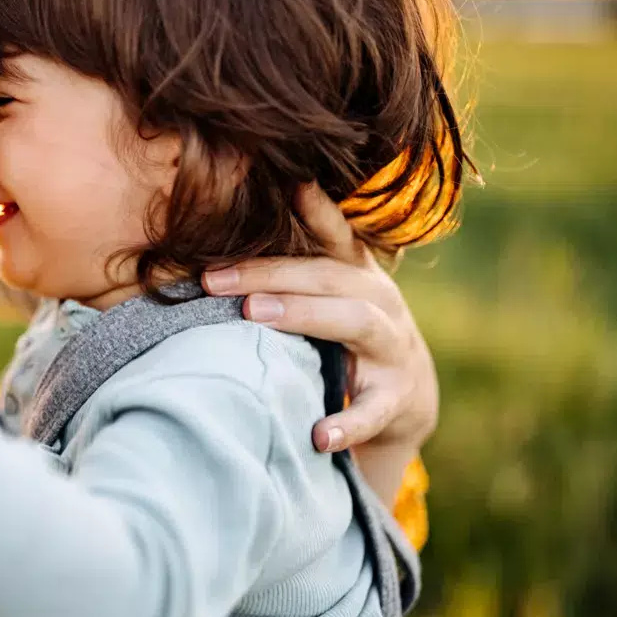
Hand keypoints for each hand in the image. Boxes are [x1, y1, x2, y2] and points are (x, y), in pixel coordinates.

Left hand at [202, 184, 436, 502]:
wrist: (407, 398)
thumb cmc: (346, 335)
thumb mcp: (329, 297)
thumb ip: (289, 271)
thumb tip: (209, 246)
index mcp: (356, 274)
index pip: (334, 234)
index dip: (314, 208)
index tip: (288, 181)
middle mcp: (378, 301)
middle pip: (327, 276)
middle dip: (270, 273)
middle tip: (216, 279)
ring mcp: (391, 348)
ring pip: (354, 323)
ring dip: (303, 315)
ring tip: (254, 315)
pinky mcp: (395, 399)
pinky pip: (372, 410)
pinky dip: (347, 424)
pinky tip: (318, 435)